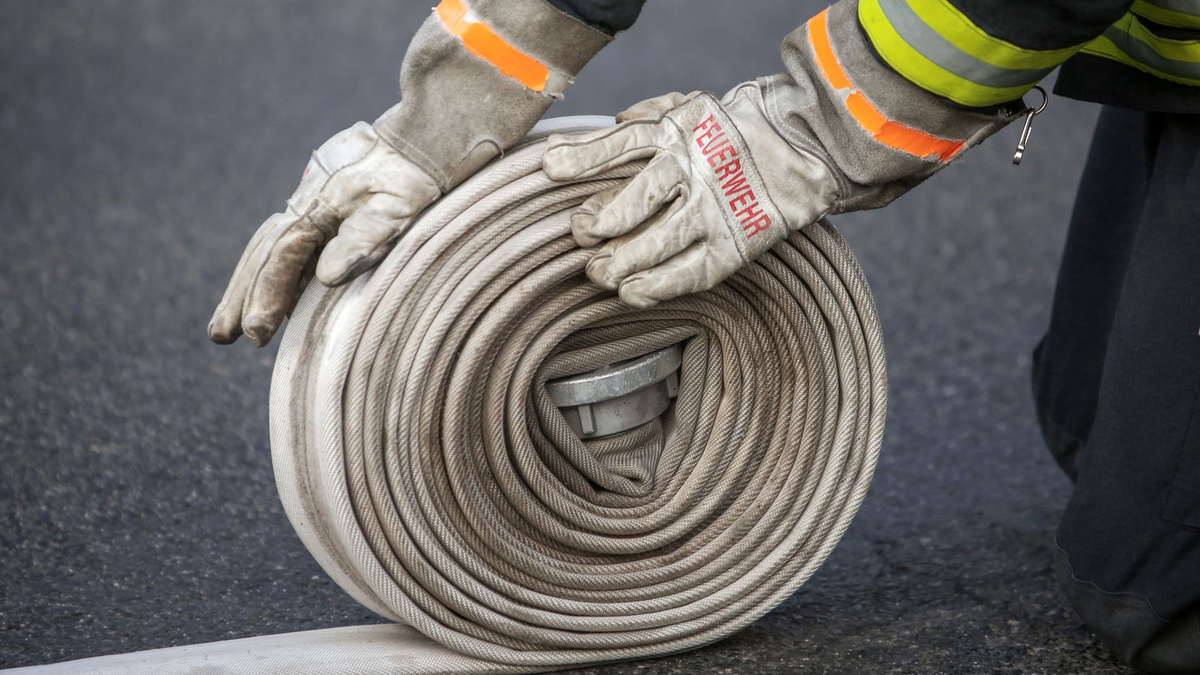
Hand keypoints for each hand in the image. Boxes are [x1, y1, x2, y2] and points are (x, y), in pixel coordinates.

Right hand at [208, 122, 438, 346]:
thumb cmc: (412, 178)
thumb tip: (327, 278)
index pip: (281, 260)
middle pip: (262, 256)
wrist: (420, 141)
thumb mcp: (396, 208)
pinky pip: (290, 247)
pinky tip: (276, 298)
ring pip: (270, 251)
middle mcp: (305, 207)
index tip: (256, 335)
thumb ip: (364, 240)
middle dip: (240, 296)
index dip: (266, 298)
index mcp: (317, 208)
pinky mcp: (325, 211)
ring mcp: (313, 208)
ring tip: (230, 324)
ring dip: (249, 286)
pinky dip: (275, 273)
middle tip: (220, 336)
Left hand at [542, 89, 835, 307]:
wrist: (803, 149)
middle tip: (584, 235)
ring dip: (622, 262)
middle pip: (639, 197)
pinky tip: (631, 293)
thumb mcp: (687, 110)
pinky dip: (657, 287)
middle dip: (603, 221)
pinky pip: (690, 272)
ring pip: (659, 242)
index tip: (551, 169)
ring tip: (599, 272)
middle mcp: (696, 168)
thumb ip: (642, 119)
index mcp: (679, 131)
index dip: (585, 157)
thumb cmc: (728, 134)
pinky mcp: (735, 245)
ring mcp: (716, 209)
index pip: (624, 142)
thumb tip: (596, 129)